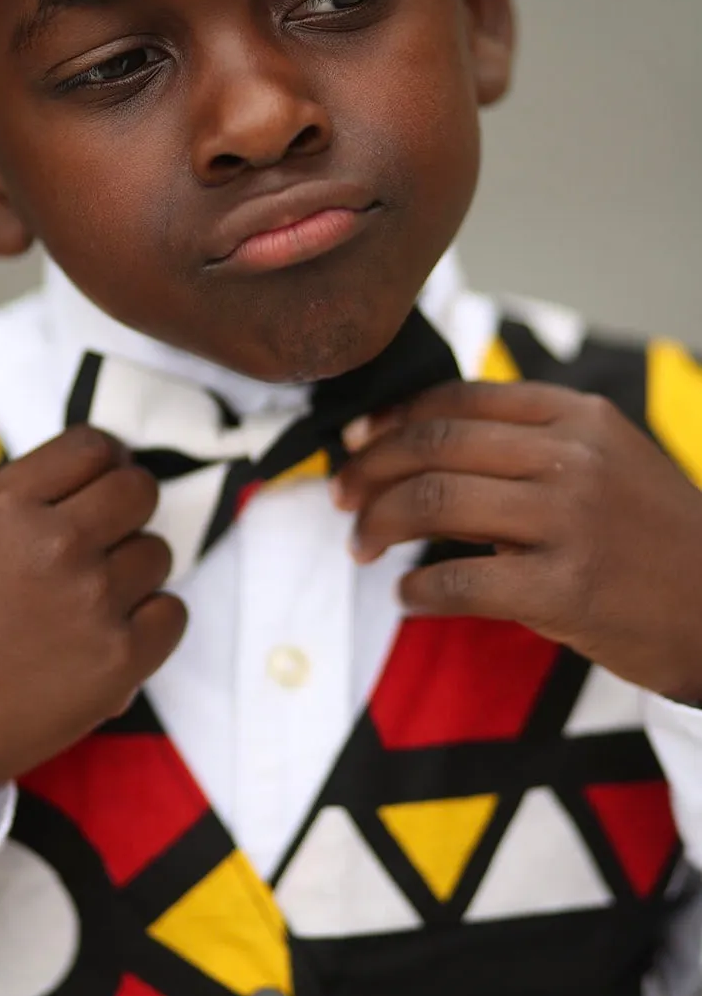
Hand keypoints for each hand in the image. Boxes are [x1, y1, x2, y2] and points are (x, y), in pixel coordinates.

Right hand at [0, 426, 184, 853]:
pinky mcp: (121, 657)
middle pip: (139, 490)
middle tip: (106, 540)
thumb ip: (30, 507)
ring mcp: (93, 599)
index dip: (106, 462)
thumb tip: (104, 481)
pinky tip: (111, 637)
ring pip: (158, 553)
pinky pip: (172, 613)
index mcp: (7, 505)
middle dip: (128, 509)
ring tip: (90, 603)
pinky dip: (151, 625)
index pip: (94, 446)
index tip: (102, 482)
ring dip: (134, 573)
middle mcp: (55, 542)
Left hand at [335, 381, 701, 703]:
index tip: (358, 441)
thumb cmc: (655, 538)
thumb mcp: (609, 459)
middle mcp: (572, 458)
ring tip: (361, 544)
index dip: (393, 419)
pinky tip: (407, 596)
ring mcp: (569, 522)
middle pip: (434, 446)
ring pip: (435, 502)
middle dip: (369, 470)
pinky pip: (459, 580)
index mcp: (578, 417)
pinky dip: (417, 590)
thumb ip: (532, 442)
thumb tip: (426, 440)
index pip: (458, 400)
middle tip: (340, 496)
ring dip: (380, 523)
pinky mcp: (565, 589)